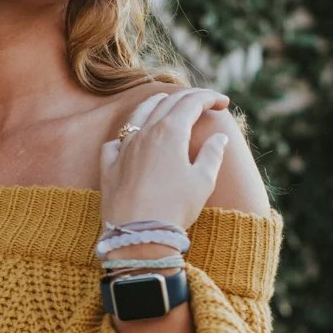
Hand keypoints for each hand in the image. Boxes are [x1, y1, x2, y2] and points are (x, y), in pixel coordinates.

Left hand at [99, 88, 232, 231]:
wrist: (138, 235)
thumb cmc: (174, 208)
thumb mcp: (202, 181)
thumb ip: (212, 154)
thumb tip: (219, 138)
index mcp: (170, 132)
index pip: (191, 102)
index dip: (209, 98)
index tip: (223, 102)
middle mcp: (144, 132)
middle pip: (167, 102)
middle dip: (188, 97)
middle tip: (203, 100)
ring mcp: (123, 147)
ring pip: (139, 114)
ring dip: (155, 103)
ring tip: (165, 100)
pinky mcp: (109, 166)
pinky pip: (116, 141)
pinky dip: (127, 134)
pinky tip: (130, 138)